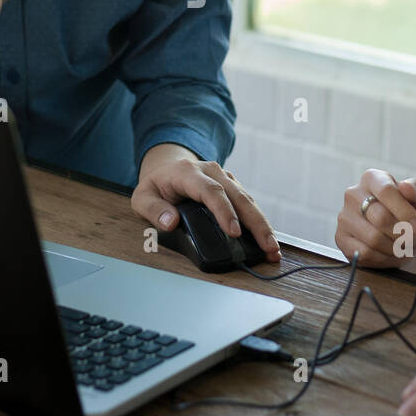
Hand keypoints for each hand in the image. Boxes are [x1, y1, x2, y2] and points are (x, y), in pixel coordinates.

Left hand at [131, 146, 280, 261]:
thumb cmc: (155, 187)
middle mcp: (211, 171)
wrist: (166, 167)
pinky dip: (259, 222)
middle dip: (255, 222)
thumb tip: (171, 222)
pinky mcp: (232, 186)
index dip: (224, 211)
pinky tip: (268, 239)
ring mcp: (225, 177)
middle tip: (267, 246)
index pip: (211, 191)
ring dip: (263, 224)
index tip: (234, 232)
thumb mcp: (142, 197)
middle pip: (238, 196)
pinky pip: (248, 203)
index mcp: (188, 173)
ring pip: (248, 200)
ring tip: (273, 248)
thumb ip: (154, 210)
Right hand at [334, 169, 415, 269]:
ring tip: (402, 245)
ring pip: (373, 238)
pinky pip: (364, 253)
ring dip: (395, 248)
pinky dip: (383, 258)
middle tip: (413, 238)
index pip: (386, 191)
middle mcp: (353, 194)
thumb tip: (405, 186)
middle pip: (380, 218)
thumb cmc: (414, 216)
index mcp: (372, 178)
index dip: (405, 212)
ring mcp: (345, 216)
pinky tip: (389, 252)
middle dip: (403, 234)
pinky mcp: (341, 238)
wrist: (407, 240)